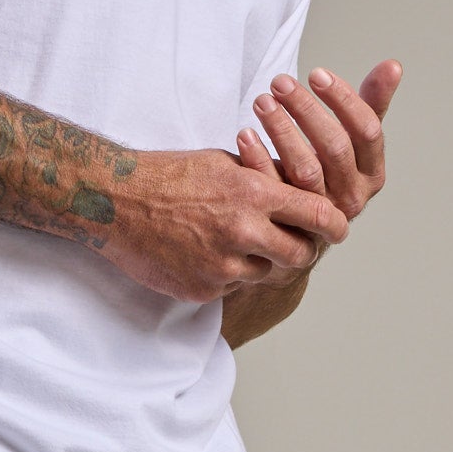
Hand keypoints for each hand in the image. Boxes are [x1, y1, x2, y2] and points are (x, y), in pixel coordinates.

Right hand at [99, 147, 349, 300]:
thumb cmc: (169, 174)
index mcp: (254, 193)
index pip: (318, 215)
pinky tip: (206, 253)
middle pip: (301, 255)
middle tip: (299, 245)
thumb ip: (265, 179)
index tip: (338, 229)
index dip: (334, 225)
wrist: (114, 201)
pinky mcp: (203, 289)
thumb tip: (301, 190)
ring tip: (240, 243)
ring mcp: (223, 265)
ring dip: (262, 262)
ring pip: (267, 274)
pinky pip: (232, 287)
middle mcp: (244, 232)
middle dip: (305, 251)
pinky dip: (227, 274)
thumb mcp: (225, 162)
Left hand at [238, 59, 399, 220]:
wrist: (304, 227)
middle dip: (306, 110)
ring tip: (262, 101)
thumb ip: (371, 103)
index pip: (367, 132)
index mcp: (373, 174)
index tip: (316, 74)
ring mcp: (321, 214)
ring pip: (305, 169)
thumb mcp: (355, 140)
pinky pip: (274, 187)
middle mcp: (352, 197)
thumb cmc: (331, 172)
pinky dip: (257, 158)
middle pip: (335, 148)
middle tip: (280, 81)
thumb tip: (393, 65)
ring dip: (281, 130)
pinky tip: (245, 133)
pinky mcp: (289, 222)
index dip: (344, 100)